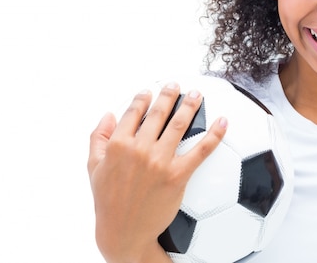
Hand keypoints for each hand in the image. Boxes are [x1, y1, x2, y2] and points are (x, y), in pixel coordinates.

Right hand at [87, 83, 227, 262]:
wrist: (123, 231)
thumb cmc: (108, 200)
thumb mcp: (93, 168)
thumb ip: (98, 138)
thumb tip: (109, 115)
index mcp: (117, 145)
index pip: (133, 113)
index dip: (143, 99)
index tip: (149, 91)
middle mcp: (139, 149)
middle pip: (158, 113)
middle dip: (169, 95)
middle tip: (176, 86)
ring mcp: (159, 161)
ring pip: (179, 124)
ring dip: (190, 105)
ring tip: (197, 95)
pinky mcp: (178, 175)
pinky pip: (200, 150)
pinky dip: (214, 134)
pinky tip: (222, 122)